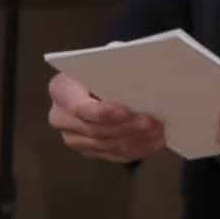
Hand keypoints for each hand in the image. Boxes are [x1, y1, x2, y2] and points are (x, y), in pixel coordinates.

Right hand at [43, 65, 169, 166]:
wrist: (89, 82)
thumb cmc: (99, 70)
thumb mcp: (101, 63)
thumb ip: (113, 70)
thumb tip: (139, 79)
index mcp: (61, 91)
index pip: (81, 108)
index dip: (105, 112)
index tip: (128, 111)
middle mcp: (61, 118)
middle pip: (97, 130)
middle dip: (128, 127)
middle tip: (153, 122)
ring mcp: (73, 138)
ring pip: (108, 145)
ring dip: (137, 140)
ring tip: (158, 131)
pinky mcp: (88, 151)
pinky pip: (114, 155)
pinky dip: (137, 149)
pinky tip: (153, 142)